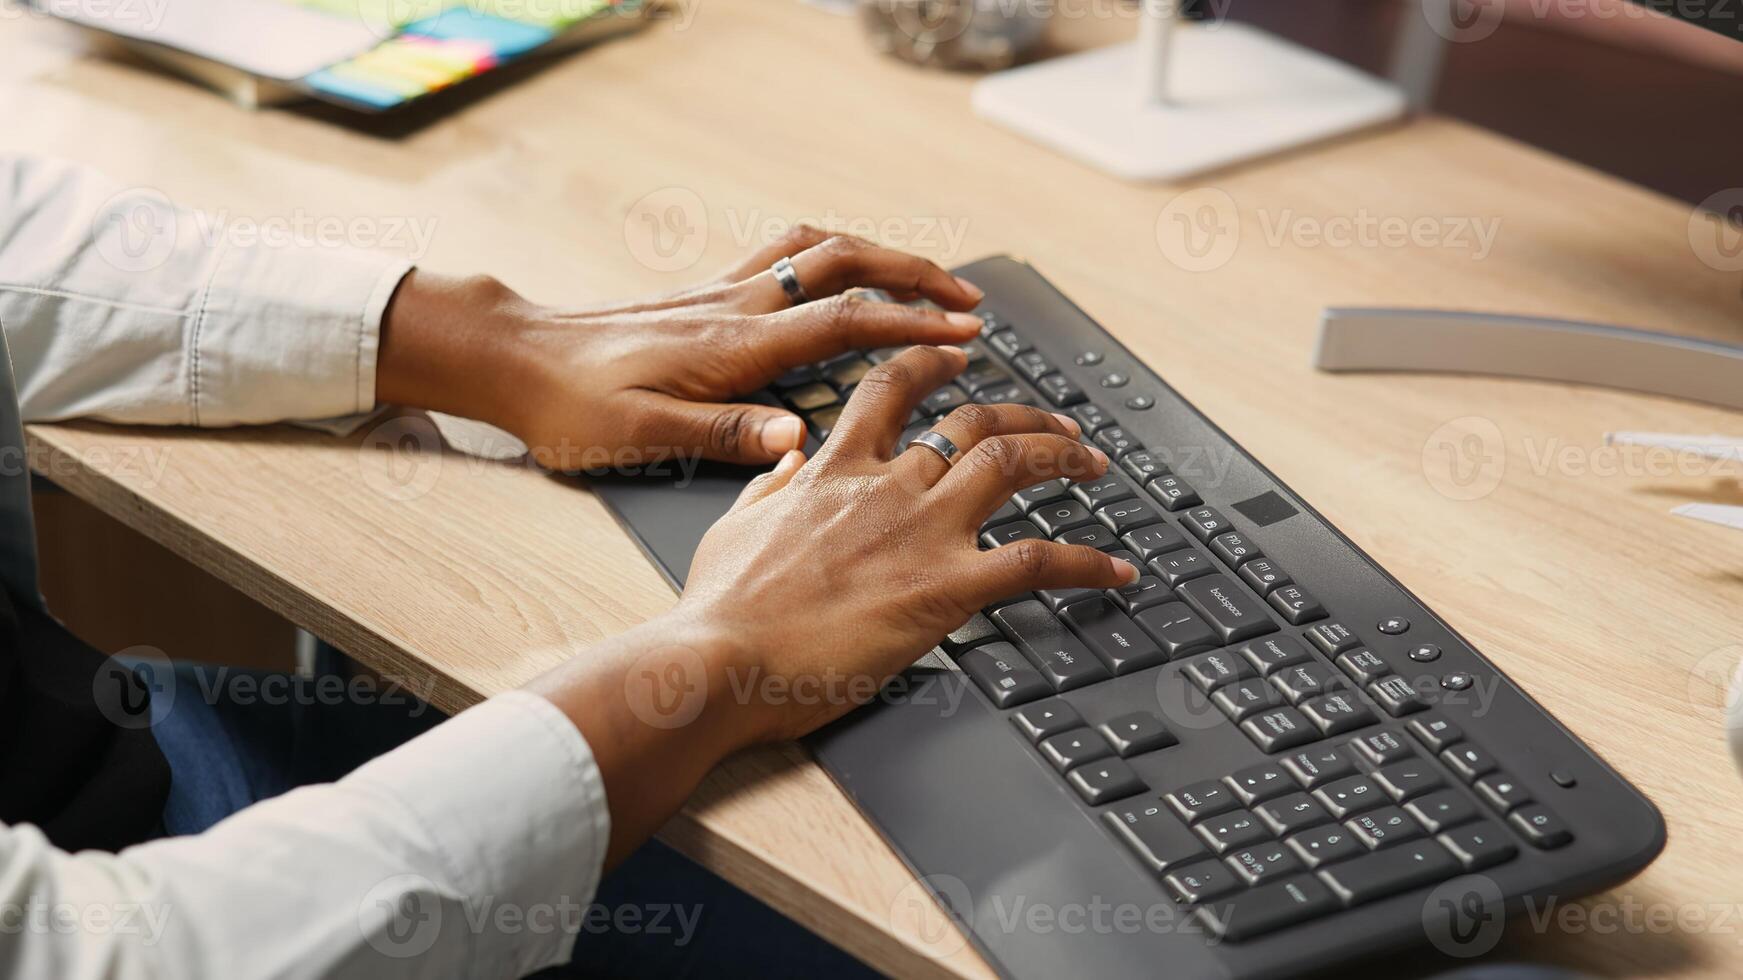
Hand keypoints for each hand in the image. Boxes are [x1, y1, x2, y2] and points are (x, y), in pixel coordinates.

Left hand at [376, 227, 986, 469]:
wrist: (514, 359)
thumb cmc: (572, 407)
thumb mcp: (643, 437)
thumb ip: (725, 435)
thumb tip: (800, 439)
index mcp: (733, 346)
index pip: (842, 321)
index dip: (910, 325)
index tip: (962, 336)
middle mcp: (735, 307)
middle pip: (844, 265)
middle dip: (914, 276)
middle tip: (967, 300)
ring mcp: (721, 294)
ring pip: (817, 249)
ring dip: (879, 254)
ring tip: (926, 276)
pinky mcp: (706, 295)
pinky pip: (784, 253)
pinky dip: (832, 252)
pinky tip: (844, 272)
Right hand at [672, 345, 1140, 742]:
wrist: (721, 660)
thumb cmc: (721, 610)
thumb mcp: (733, 528)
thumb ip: (771, 488)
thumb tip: (788, 461)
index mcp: (834, 470)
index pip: (892, 391)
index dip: (933, 367)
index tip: (958, 359)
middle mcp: (888, 486)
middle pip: (974, 422)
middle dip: (1025, 414)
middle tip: (1056, 422)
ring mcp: (923, 532)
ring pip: (1013, 464)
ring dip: (1064, 456)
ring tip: (1092, 462)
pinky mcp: (948, 588)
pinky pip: (1039, 561)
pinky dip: (1088, 562)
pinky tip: (1116, 569)